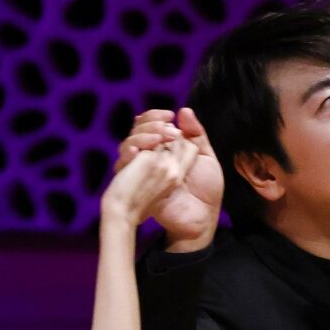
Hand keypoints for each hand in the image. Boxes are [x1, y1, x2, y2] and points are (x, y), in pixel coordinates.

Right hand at [114, 105, 221, 250]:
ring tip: (158, 139)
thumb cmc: (206, 190)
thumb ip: (196, 134)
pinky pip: (123, 163)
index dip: (156, 117)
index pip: (154, 125)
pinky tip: (138, 151)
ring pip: (129, 143)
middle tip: (166, 127)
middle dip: (149, 124)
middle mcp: (153, 156)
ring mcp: (142, 169)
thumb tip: (183, 111)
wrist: (200, 218)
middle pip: (139, 130)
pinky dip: (128, 153)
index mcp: (169, 149)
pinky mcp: (135, 182)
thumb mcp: (206, 157)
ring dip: (140, 136)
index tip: (168, 115)